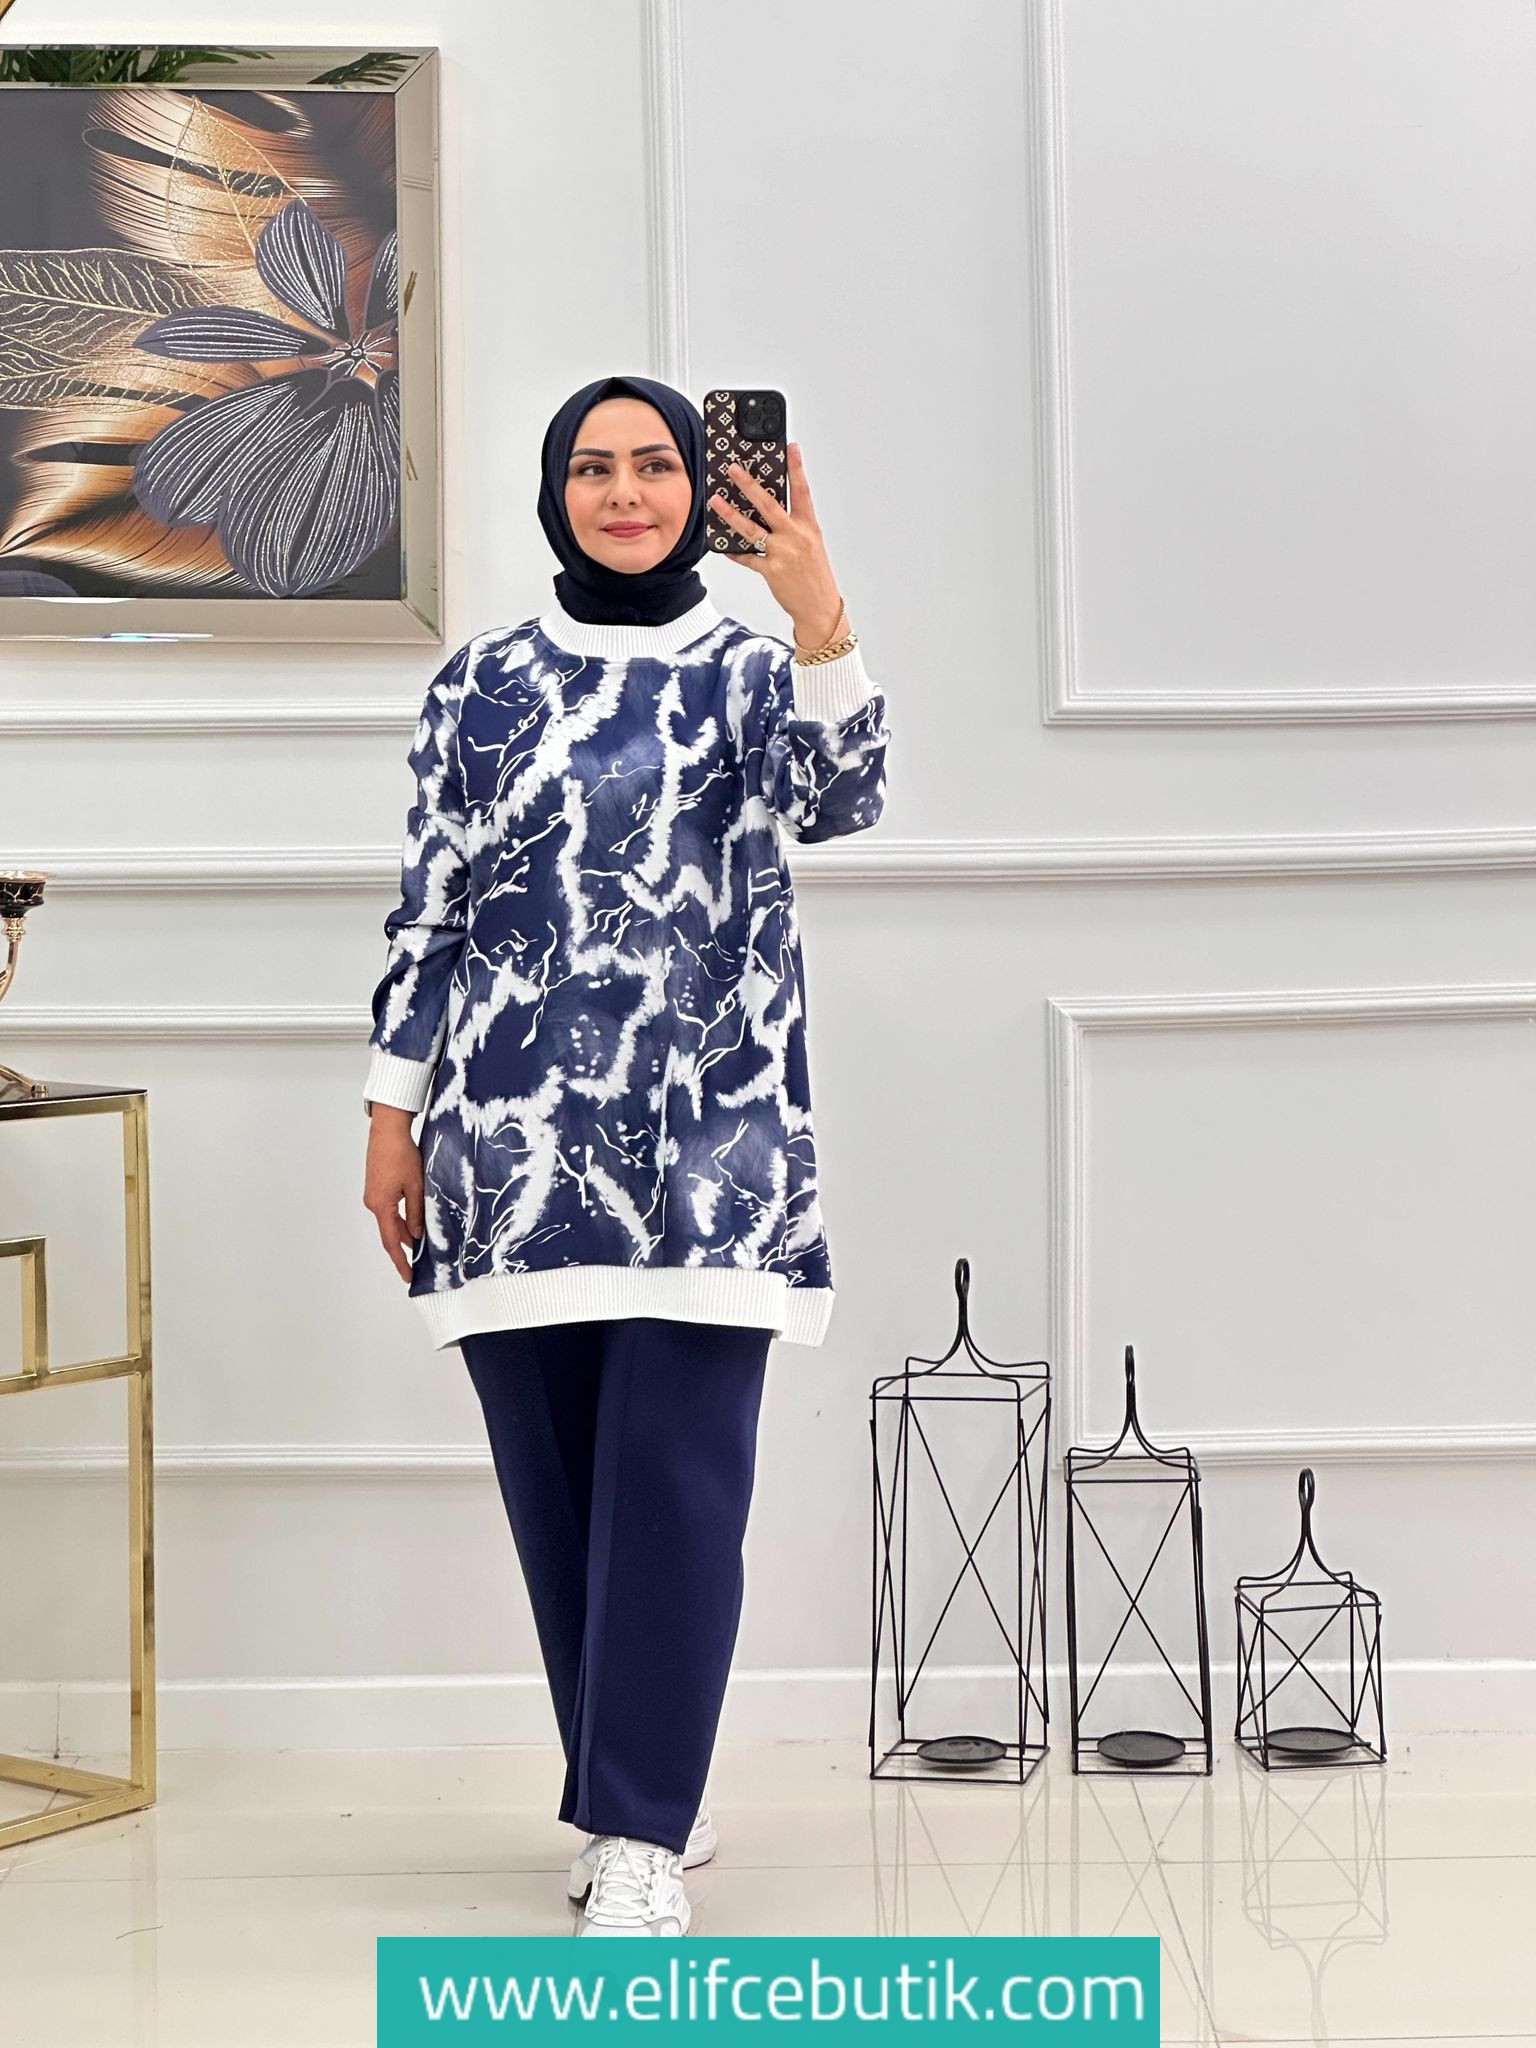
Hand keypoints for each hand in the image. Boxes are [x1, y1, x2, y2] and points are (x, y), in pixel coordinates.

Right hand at [363, 1107, 423, 1282]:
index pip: (392, 1241)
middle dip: (406, 1247)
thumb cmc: (401, 1154)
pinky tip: (415, 1219)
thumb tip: (418, 1235)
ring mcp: (374, 1195)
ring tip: (423, 1242)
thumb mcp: (416, 1186)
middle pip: (391, 1232)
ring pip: (392, 1220)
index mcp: (381, 1206)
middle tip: (421, 1262)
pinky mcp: (377, 1187)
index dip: (401, 1261)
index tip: (408, 1276)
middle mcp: (373, 1203)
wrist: (388, 1130)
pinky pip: (390, 1209)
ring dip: (406, 1230)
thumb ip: (417, 1213)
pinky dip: (402, 1217)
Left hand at [707, 443, 846, 648]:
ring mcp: (782, 554)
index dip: (797, 468)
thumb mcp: (811, 545)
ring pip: (751, 529)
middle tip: (734, 469)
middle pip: (769, 505)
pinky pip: (747, 557)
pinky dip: (734, 551)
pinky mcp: (771, 571)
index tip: (791, 448)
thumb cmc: (815, 575)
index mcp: (809, 527)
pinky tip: (723, 545)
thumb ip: (794, 527)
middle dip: (749, 485)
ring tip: (715, 501)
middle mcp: (796, 537)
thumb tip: (769, 511)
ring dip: (730, 513)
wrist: (819, 608)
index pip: (803, 492)